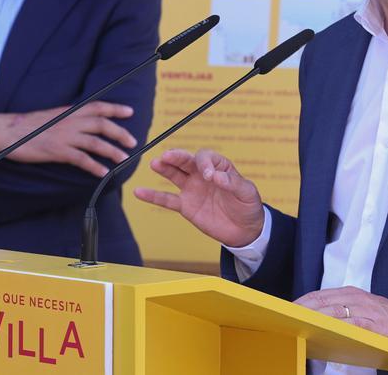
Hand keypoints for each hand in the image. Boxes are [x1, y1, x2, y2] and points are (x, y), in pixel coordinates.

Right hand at [0, 102, 135, 176]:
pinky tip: (103, 173)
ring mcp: (64, 136)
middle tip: (132, 141)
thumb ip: (68, 118)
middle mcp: (70, 121)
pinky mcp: (58, 151)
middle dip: (120, 133)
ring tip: (123, 158)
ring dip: (112, 151)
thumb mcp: (52, 116)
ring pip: (96, 143)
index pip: (98, 106)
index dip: (115, 108)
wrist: (7, 131)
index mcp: (69, 111)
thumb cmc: (27, 125)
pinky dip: (95, 167)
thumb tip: (82, 124)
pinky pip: (82, 159)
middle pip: (102, 125)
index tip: (130, 112)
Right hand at [133, 148, 264, 247]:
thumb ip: (233, 183)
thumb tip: (216, 177)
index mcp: (219, 166)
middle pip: (186, 161)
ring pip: (174, 175)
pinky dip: (152, 196)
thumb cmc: (248, 206)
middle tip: (168, 156)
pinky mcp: (185, 206)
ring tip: (155, 163)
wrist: (245, 230)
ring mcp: (192, 189)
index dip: (205, 164)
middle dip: (177, 157)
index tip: (209, 176)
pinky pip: (167, 200)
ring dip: (165, 168)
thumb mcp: (247, 193)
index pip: (206, 157)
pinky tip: (139, 192)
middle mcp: (202, 174)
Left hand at [295, 286, 387, 347]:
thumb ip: (342, 308)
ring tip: (300, 324)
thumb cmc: (386, 317)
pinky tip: (326, 331)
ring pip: (334, 311)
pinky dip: (338, 326)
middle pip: (322, 301)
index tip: (287, 309)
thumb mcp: (363, 306)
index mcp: (351, 293)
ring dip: (315, 318)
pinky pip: (352, 324)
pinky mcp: (375, 324)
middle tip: (288, 318)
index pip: (319, 295)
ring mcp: (365, 310)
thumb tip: (317, 317)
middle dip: (303, 310)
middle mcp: (356, 298)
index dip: (301, 302)